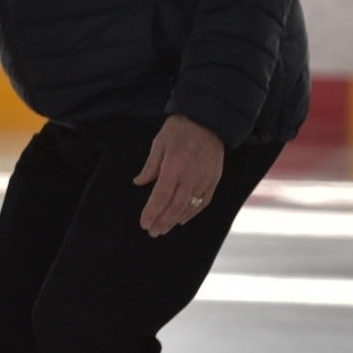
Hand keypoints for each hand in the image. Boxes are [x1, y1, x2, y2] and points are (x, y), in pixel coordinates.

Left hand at [134, 114, 225, 237]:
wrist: (210, 119)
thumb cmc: (181, 128)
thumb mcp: (159, 142)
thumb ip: (150, 166)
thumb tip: (139, 183)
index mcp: (174, 166)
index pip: (160, 196)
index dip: (152, 212)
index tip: (144, 224)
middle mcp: (190, 176)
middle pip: (175, 206)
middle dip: (162, 221)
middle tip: (152, 232)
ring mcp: (204, 179)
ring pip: (189, 207)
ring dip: (175, 220)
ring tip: (163, 229)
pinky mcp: (214, 179)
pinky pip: (204, 202)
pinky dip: (193, 213)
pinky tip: (182, 220)